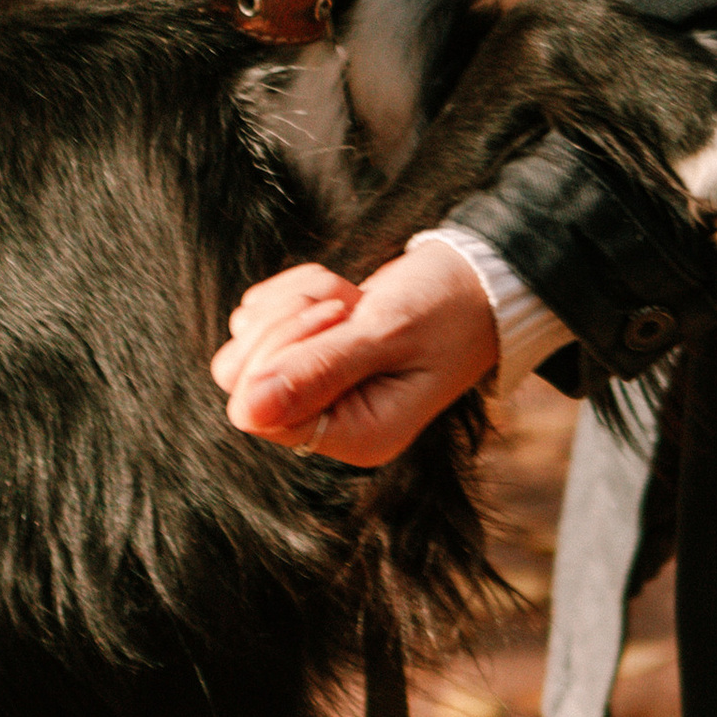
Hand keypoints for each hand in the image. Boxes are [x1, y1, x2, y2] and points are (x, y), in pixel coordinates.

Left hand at [212, 240, 498, 467]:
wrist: (475, 281)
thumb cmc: (445, 309)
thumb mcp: (387, 333)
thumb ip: (318, 370)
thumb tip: (245, 410)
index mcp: (355, 436)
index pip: (257, 412)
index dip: (280, 354)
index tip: (337, 318)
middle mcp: (329, 421)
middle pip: (241, 377)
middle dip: (285, 322)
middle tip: (345, 306)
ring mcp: (316, 387)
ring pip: (247, 342)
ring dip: (293, 302)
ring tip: (351, 299)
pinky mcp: (308, 352)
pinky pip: (261, 316)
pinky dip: (295, 290)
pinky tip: (345, 292)